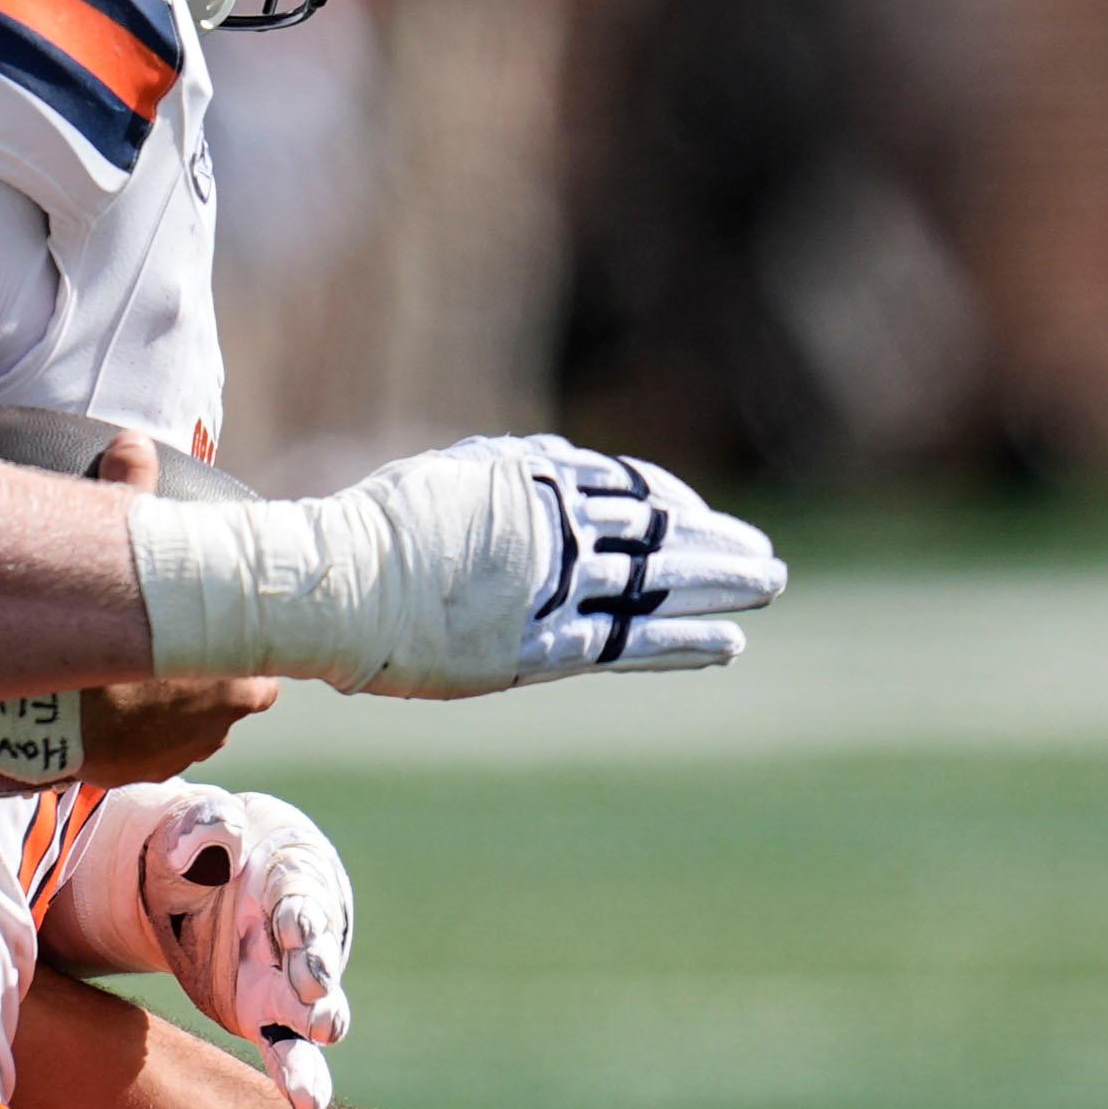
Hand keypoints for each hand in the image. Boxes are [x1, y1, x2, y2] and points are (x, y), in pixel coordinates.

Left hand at [55, 783, 352, 1108]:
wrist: (198, 874)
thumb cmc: (206, 845)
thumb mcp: (195, 827)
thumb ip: (204, 827)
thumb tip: (210, 835)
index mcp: (287, 881)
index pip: (299, 896)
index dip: (298, 910)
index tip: (294, 923)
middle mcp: (297, 936)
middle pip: (316, 954)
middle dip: (317, 967)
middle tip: (313, 983)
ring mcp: (285, 980)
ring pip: (313, 1006)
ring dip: (317, 1017)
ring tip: (319, 1032)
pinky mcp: (265, 1015)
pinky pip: (287, 1048)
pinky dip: (299, 1074)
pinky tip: (307, 1105)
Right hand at [78, 432, 281, 783]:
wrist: (40, 719)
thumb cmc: (93, 639)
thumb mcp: (121, 555)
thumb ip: (133, 493)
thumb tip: (132, 440)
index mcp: (242, 674)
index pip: (263, 649)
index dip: (235, 631)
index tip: (206, 618)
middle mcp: (223, 721)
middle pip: (231, 690)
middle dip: (203, 670)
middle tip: (162, 645)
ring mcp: (180, 753)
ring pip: (188, 721)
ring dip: (166, 703)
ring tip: (126, 676)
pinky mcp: (137, 774)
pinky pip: (147, 745)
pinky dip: (131, 728)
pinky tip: (102, 706)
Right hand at [334, 435, 787, 697]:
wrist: (339, 584)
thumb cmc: (373, 529)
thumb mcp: (445, 476)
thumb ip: (501, 472)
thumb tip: (540, 462)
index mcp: (535, 481)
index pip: (628, 488)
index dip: (672, 504)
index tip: (696, 517)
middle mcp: (558, 529)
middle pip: (658, 533)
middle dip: (716, 544)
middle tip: (763, 558)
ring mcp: (554, 588)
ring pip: (658, 584)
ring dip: (721, 586)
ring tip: (768, 588)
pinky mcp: (542, 646)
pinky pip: (629, 643)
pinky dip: (682, 643)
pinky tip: (726, 644)